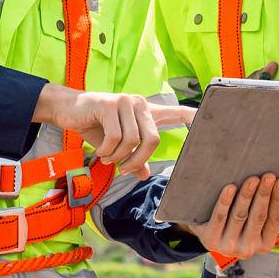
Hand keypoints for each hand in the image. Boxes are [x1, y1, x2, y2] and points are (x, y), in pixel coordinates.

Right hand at [33, 86, 192, 179]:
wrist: (67, 110)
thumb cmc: (95, 126)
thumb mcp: (115, 146)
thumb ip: (132, 157)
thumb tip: (145, 175)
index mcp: (146, 112)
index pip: (177, 113)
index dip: (194, 119)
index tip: (211, 124)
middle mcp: (139, 104)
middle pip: (153, 139)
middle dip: (138, 161)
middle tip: (125, 170)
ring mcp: (125, 102)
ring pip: (132, 140)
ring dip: (119, 157)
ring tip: (108, 159)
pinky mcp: (108, 104)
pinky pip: (115, 137)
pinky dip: (108, 151)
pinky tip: (101, 153)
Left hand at [179, 173, 278, 260]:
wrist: (206, 232)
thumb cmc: (241, 223)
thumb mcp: (262, 223)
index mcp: (265, 245)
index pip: (275, 220)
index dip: (278, 200)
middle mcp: (248, 249)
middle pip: (258, 216)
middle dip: (264, 194)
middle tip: (268, 175)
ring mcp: (228, 246)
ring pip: (240, 216)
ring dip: (247, 195)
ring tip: (252, 178)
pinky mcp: (210, 239)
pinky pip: (219, 217)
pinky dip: (225, 201)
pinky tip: (230, 187)